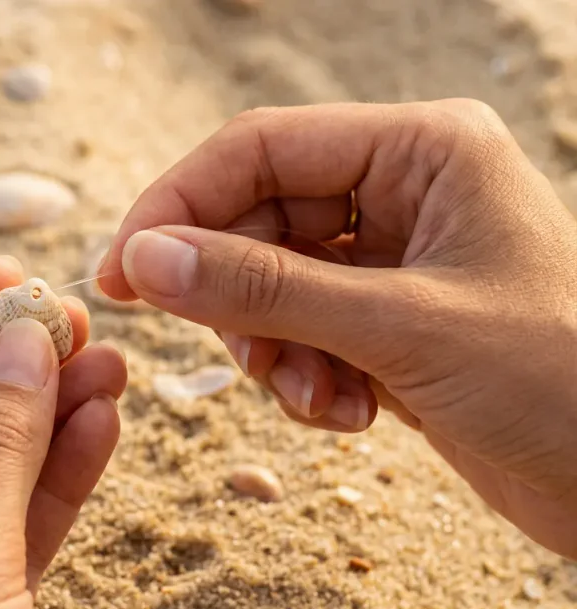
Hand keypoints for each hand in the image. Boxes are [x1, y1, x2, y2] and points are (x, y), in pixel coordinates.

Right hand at [98, 99, 576, 557]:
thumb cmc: (561, 382)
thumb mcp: (398, 328)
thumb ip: (263, 288)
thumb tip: (144, 259)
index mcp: (421, 150)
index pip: (257, 149)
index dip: (178, 205)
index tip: (122, 270)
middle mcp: (402, 192)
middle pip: (256, 221)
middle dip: (238, 298)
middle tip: (232, 355)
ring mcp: (392, 258)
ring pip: (270, 285)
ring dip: (274, 350)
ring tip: (316, 397)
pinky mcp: (386, 321)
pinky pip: (300, 332)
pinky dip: (304, 378)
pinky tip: (347, 414)